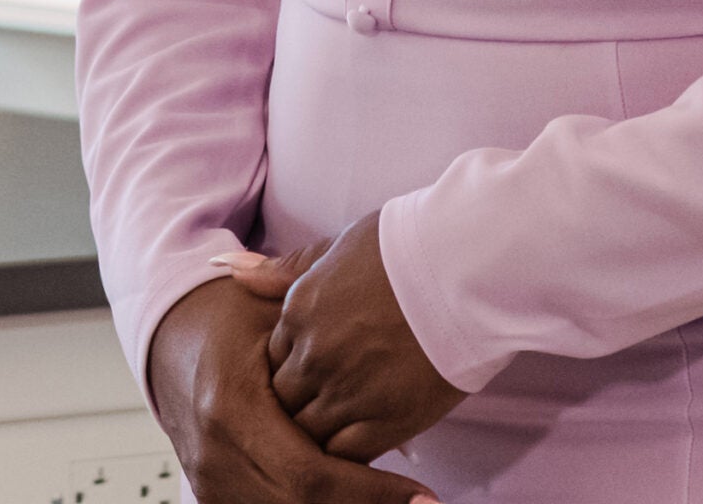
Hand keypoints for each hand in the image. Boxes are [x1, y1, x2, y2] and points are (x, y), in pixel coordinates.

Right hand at [146, 273, 435, 503]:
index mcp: (232, 408)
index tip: (420, 494)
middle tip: (421, 503)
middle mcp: (216, 456)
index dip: (368, 492)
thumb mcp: (275, 311)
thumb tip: (390, 349)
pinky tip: (355, 497)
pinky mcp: (213, 495)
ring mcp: (210, 483)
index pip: (309, 474)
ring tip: (398, 501)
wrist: (172, 338)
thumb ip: (321, 333)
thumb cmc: (231, 315)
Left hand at [226, 213, 464, 463]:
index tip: (320, 362)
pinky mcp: (381, 423)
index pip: (275, 357)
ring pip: (306, 434)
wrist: (471, 263)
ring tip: (347, 419)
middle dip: (301, 401)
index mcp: (300, 310)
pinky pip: (342, 458)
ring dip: (319, 432)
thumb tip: (231, 268)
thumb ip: (287, 268)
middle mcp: (313, 354)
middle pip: (284, 399)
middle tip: (332, 394)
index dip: (297, 363)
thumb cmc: (413, 243)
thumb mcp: (343, 245)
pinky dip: (343, 458)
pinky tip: (360, 442)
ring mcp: (344, 392)